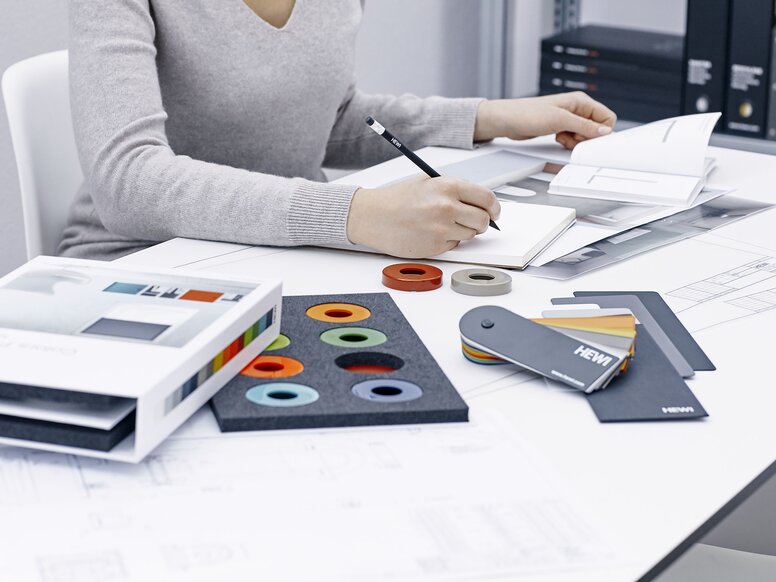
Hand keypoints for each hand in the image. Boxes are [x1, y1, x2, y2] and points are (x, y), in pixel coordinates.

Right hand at [346, 176, 499, 257]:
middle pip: (483, 220)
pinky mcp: (435, 247)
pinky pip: (455, 246)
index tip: (494, 212)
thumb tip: (481, 203)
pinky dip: (448, 241)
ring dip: (464, 231)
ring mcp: (442, 229)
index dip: (494, 207)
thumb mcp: (429, 183)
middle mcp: (447, 207)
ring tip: (443, 224)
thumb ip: (456, 190)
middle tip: (473, 221)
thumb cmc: (397, 199)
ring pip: (471, 235)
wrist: (372, 216)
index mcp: (448, 187)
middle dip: (482, 222)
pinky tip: (431, 233)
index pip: (487, 198)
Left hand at [474, 92, 616, 148]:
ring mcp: (568, 119)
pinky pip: (573, 138)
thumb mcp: (559, 120)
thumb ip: (584, 126)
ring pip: (584, 135)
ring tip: (562, 137)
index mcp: (580, 102)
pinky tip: (558, 139)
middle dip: (586, 138)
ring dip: (576, 141)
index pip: (606, 118)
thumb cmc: (527, 114)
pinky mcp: (560, 127)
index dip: (601, 131)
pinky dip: (568, 142)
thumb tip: (604, 132)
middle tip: (572, 138)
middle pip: (596, 128)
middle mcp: (576, 109)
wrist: (506, 120)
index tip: (589, 139)